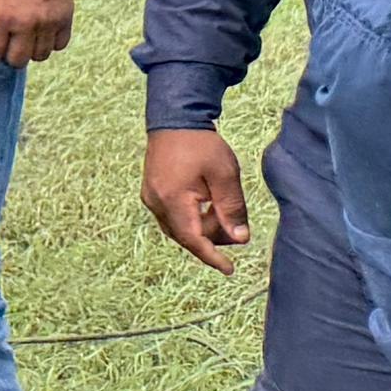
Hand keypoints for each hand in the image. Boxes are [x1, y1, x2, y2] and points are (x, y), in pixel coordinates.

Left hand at [0, 0, 75, 69]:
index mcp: (2, 16)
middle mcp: (27, 23)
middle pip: (18, 60)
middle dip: (6, 58)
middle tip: (3, 47)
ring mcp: (49, 21)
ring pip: (40, 55)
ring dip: (28, 51)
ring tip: (21, 39)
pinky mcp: (66, 16)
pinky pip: (60, 44)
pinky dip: (49, 44)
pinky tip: (40, 34)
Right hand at [142, 128, 249, 272]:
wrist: (174, 120)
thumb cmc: (201, 144)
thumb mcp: (224, 174)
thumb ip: (232, 208)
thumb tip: (240, 239)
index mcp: (173, 199)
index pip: (192, 239)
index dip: (211, 257)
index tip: (229, 270)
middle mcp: (156, 202)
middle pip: (185, 236)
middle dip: (211, 239)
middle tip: (236, 228)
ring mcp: (150, 198)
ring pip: (178, 228)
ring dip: (201, 228)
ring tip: (221, 211)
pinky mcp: (151, 192)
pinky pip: (172, 217)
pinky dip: (191, 219)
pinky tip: (206, 205)